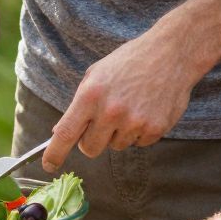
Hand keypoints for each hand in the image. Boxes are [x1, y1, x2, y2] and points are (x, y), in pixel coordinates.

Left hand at [44, 23, 201, 167]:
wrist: (171, 54)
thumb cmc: (129, 62)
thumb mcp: (96, 74)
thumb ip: (79, 103)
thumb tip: (61, 131)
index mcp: (91, 95)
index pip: (66, 133)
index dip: (54, 154)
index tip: (49, 165)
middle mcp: (111, 112)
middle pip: (90, 148)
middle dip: (91, 141)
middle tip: (101, 123)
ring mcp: (134, 122)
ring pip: (116, 146)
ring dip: (118, 133)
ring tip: (130, 107)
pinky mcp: (155, 129)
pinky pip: (138, 144)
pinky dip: (139, 132)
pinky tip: (145, 110)